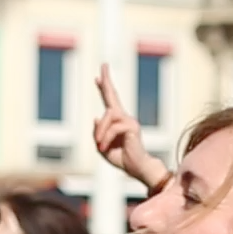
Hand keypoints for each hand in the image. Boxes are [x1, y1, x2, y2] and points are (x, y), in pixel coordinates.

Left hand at [93, 65, 171, 191]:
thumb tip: (96, 118)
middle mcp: (124, 117)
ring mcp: (129, 120)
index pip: (109, 102)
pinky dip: (105, 138)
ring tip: (99, 146)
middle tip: (104, 65)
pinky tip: (103, 147)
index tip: (97, 77)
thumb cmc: (121, 158)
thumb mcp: (102, 146)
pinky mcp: (132, 126)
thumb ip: (97, 133)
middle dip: (107, 81)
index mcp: (117, 121)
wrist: (136, 168)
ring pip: (108, 115)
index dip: (103, 89)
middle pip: (113, 96)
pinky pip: (113, 127)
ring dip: (100, 131)